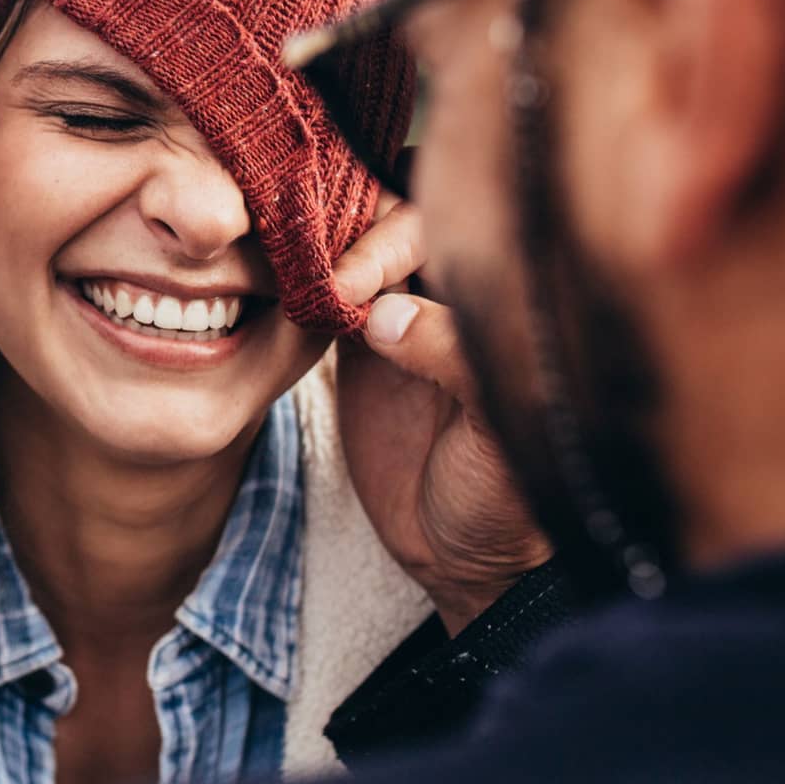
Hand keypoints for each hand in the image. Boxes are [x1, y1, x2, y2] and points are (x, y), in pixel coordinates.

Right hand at [330, 196, 550, 634]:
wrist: (463, 563)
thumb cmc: (504, 501)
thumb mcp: (497, 434)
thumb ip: (454, 361)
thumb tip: (383, 314)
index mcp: (500, 305)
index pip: (449, 228)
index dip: (398, 233)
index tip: (356, 278)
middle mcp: (454, 298)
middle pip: (399, 220)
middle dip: (354, 232)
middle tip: (321, 278)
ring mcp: (406, 318)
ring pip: (362, 248)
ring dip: (323, 248)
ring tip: (288, 266)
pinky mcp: (363, 347)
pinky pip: (332, 294)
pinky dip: (304, 281)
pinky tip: (280, 284)